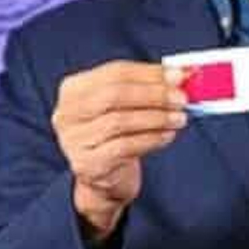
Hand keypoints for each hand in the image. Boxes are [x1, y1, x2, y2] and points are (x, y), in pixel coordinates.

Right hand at [52, 60, 188, 241]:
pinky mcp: (88, 164)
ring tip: (180, 118)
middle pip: (114, 95)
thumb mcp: (124, 105)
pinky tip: (168, 135)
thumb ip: (146, 87)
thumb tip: (180, 74)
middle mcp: (66, 113)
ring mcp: (74, 140)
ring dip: (156, 118)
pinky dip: (151, 139)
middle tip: (181, 98)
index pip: (114, 72)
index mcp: (73, 89)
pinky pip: (125, 147)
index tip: (178, 75)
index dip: (149, 73)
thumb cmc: (116, 133)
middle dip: (153, 94)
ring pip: (120, 121)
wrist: (102, 176)